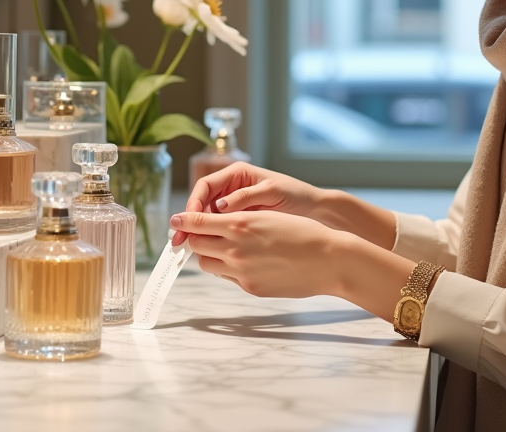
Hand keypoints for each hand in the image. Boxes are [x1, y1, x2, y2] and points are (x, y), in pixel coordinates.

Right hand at [170, 162, 325, 245]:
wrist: (315, 210)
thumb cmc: (296, 195)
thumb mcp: (271, 192)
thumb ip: (245, 197)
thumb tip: (220, 207)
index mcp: (236, 175)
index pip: (205, 187)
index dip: (193, 204)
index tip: (188, 221)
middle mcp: (232, 189)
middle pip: (201, 204)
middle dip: (190, 221)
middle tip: (179, 240)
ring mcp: (235, 206)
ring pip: (209, 220)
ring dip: (200, 233)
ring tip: (191, 250)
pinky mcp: (240, 221)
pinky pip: (221, 229)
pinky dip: (214, 239)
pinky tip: (211, 252)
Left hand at [170, 209, 347, 298]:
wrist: (329, 260)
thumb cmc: (304, 233)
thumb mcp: (267, 216)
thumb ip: (237, 220)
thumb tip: (214, 223)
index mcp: (240, 225)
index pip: (197, 223)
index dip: (184, 221)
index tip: (176, 219)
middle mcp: (236, 249)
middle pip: (197, 245)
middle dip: (197, 238)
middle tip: (204, 233)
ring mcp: (241, 272)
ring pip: (208, 264)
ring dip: (211, 254)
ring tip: (227, 248)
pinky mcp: (250, 288)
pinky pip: (228, 277)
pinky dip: (230, 268)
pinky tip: (248, 261)